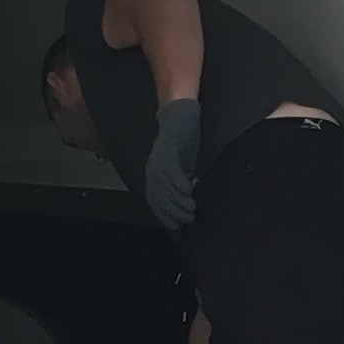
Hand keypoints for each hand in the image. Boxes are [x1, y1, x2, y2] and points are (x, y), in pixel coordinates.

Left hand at [144, 98, 204, 233]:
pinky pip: (170, 171)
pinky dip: (179, 183)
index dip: (164, 216)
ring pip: (164, 187)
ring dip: (178, 200)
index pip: (155, 201)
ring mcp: (157, 160)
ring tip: (191, 207)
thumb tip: (189, 205)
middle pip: (158, 197)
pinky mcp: (166, 150)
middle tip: (188, 218)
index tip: (176, 226)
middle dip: (173, 211)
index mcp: (154, 176)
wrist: (182, 117)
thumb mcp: (182, 169)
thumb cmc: (183, 144)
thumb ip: (182, 185)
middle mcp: (152, 170)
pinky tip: (189, 190)